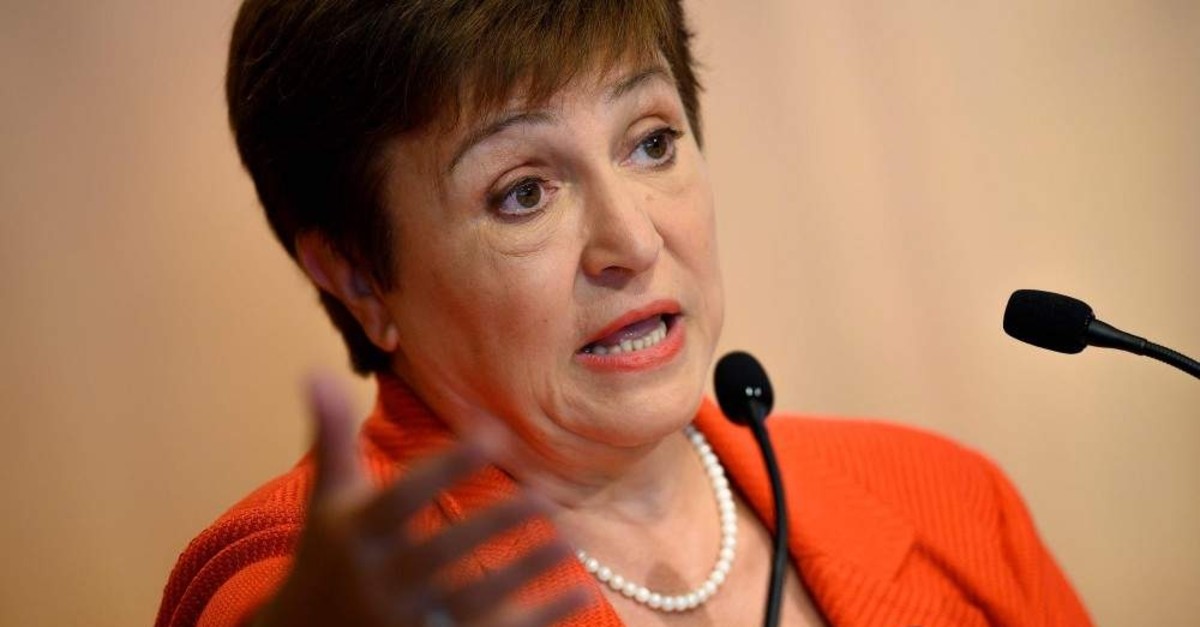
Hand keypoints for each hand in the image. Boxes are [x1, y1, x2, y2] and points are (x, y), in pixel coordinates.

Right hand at [254, 373, 587, 626]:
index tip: (491, 432)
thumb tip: (318, 371)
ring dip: (522, 573)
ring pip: (473, 599)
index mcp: (358, 533)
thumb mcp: (327, 498)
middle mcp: (382, 579)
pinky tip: (577, 591)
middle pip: (442, 552)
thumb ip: (332, 437)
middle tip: (543, 493)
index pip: (404, 497)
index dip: (447, 466)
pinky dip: (537, 618)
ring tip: (566, 542)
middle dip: (492, 524)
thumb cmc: (328, 554)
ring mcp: (408, 619)